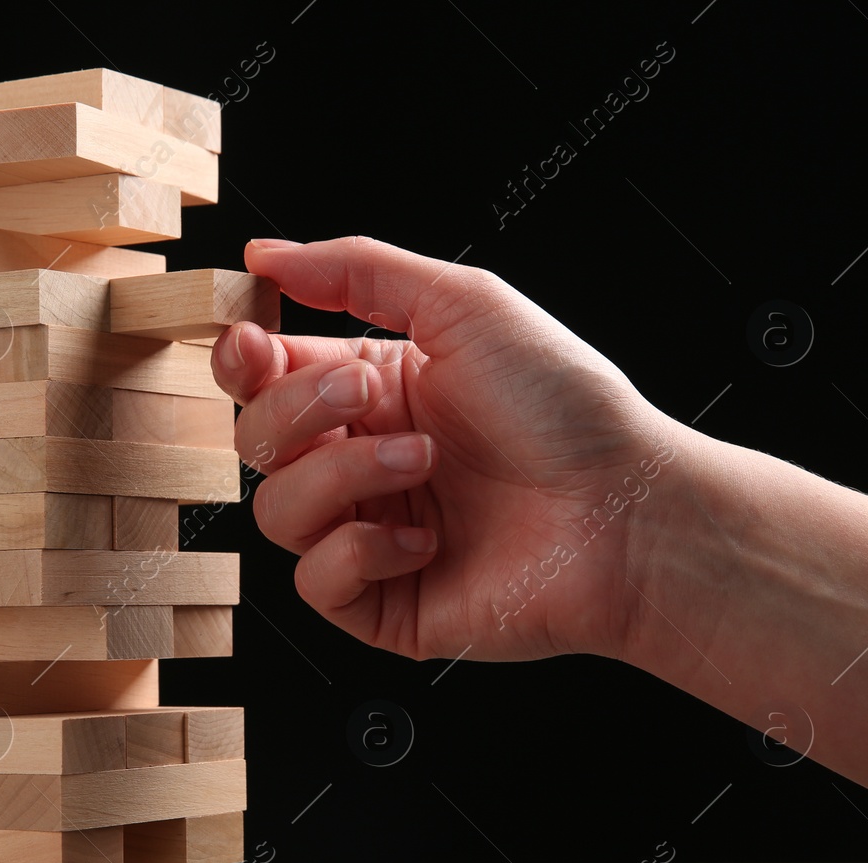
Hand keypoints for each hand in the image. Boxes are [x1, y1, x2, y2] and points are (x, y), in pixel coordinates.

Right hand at [213, 236, 677, 662]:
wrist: (627, 510)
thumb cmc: (566, 406)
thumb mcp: (464, 304)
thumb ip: (357, 271)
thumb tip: (264, 254)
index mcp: (373, 392)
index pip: (264, 377)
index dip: (241, 360)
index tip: (252, 340)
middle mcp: (361, 463)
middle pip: (255, 440)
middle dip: (298, 409)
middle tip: (370, 392)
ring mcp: (368, 535)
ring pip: (275, 511)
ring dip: (343, 476)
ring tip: (424, 463)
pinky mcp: (382, 604)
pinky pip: (314, 581)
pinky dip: (362, 551)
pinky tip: (428, 541)